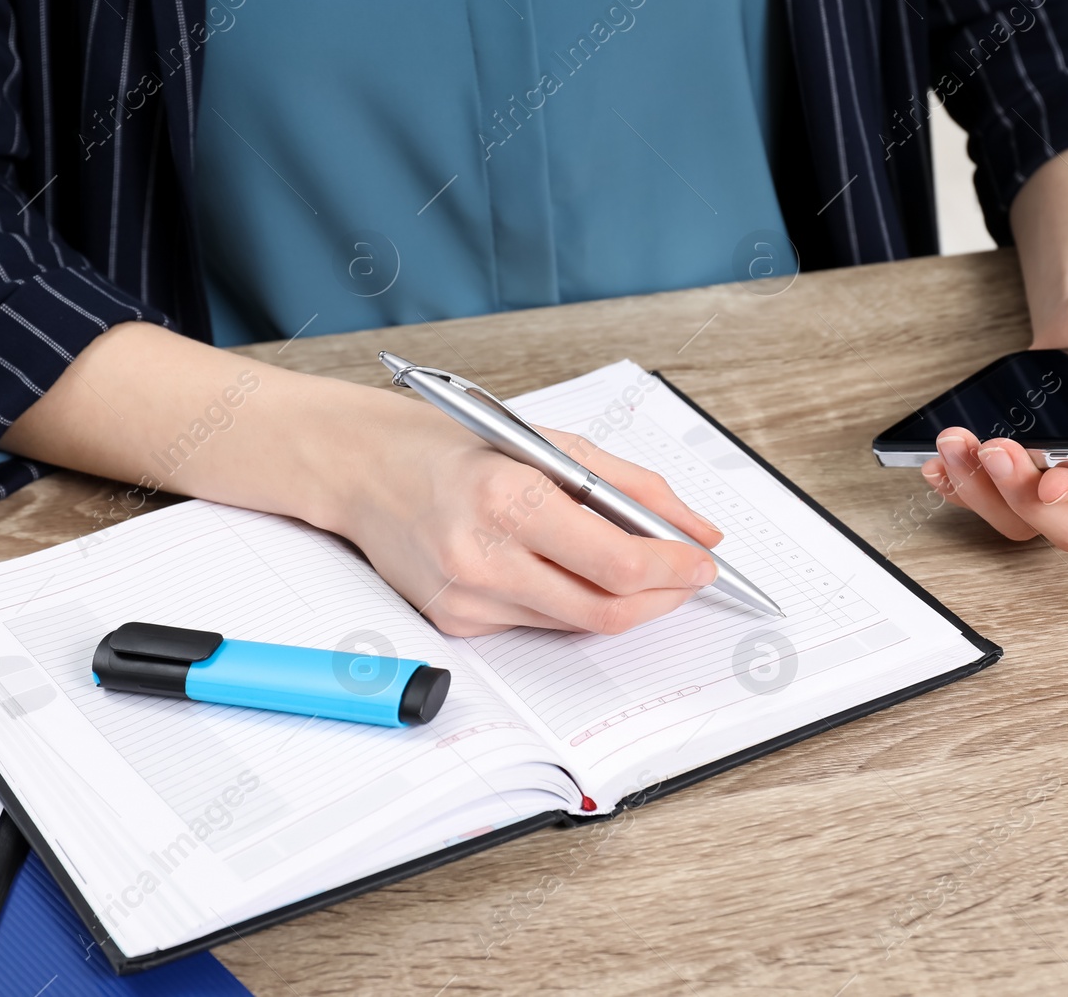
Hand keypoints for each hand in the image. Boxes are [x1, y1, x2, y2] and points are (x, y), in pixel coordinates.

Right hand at [323, 388, 721, 635]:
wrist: (366, 469)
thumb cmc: (457, 448)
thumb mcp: (552, 444)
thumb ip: (634, 487)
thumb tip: (699, 531)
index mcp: (509, 499)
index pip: (616, 562)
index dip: (672, 569)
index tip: (702, 562)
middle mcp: (483, 558)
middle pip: (605, 610)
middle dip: (662, 597)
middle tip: (687, 577)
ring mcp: (467, 600)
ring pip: (577, 624)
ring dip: (623, 601)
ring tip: (640, 569)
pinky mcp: (457, 623)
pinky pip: (539, 624)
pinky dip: (571, 601)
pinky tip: (566, 570)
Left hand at [920, 277, 1067, 551]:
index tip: (1047, 478)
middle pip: (1050, 526)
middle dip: (1012, 495)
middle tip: (989, 449)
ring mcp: (1048, 477)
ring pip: (1007, 516)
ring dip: (972, 487)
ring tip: (952, 442)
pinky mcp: (1013, 465)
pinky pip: (978, 496)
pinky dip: (952, 483)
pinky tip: (935, 459)